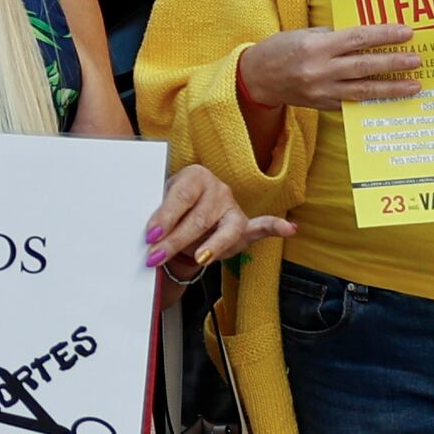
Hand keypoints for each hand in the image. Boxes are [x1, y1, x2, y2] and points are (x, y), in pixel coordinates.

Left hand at [148, 163, 287, 276]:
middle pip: (199, 218)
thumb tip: (146, 238)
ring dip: (211, 247)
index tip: (151, 236)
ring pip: (225, 229)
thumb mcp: (158, 206)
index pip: (180, 197)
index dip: (164, 218)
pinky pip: (262, 226)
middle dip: (176, 241)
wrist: (185, 216)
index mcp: (194, 176)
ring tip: (200, 258)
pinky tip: (288, 229)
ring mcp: (232, 207)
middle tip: (156, 257)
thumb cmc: (171, 210)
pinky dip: (275, 227)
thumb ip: (157, 219)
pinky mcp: (244, 226)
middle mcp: (217, 188)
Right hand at [237, 25, 423, 108]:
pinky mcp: (323, 105)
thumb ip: (333, 37)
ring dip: (391, 87)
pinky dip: (372, 99)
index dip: (384, 35)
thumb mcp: (304, 34)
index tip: (407, 33)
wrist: (256, 78)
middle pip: (365, 66)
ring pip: (363, 89)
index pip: (358, 38)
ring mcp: (322, 91)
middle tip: (416, 60)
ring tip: (413, 85)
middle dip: (393, 63)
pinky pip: (352, 102)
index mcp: (317, 47)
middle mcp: (320, 70)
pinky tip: (390, 97)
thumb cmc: (280, 50)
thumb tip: (364, 39)